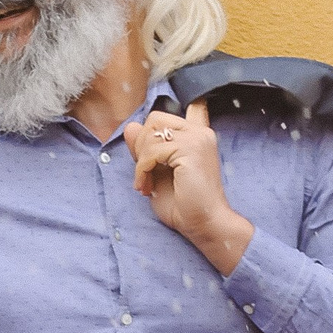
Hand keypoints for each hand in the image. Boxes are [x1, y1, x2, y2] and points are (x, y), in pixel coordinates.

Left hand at [122, 100, 252, 274]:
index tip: (153, 151)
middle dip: (141, 145)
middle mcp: (199, 132)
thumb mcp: (156, 172)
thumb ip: (144, 150)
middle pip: (155, 119)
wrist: (203, 224)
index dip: (158, 123)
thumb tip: (130, 126)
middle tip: (143, 172)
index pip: (177, 108)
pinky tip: (146, 187)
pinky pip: (151, 152)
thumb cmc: (183, 203)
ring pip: (150, 134)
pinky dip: (141, 171)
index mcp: (196, 135)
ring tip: (144, 184)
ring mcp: (197, 139)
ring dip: (140, 162)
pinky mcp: (191, 149)